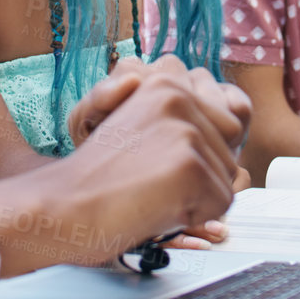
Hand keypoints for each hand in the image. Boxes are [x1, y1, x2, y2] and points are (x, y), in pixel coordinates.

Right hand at [6, 56, 247, 264]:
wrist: (62, 206)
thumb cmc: (97, 178)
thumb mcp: (142, 126)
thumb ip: (186, 118)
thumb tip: (237, 123)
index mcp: (164, 81)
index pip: (227, 112)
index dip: (207, 144)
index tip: (169, 159)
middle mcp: (177, 95)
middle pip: (232, 143)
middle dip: (206, 169)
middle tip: (159, 179)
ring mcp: (184, 129)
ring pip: (228, 175)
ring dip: (198, 195)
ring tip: (152, 192)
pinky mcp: (188, 164)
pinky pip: (221, 203)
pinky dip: (194, 217)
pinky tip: (156, 207)